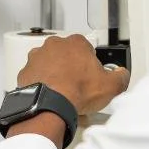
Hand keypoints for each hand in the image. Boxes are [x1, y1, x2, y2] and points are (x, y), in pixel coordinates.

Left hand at [16, 35, 130, 115]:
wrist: (49, 104)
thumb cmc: (76, 91)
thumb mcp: (110, 85)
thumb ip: (121, 77)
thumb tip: (122, 75)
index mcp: (76, 43)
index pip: (87, 48)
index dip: (91, 64)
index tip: (92, 75)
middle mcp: (55, 46)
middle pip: (66, 55)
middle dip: (72, 67)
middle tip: (78, 86)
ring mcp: (37, 57)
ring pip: (49, 64)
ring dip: (55, 74)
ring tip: (63, 93)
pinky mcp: (26, 72)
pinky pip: (36, 76)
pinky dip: (41, 84)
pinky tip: (50, 96)